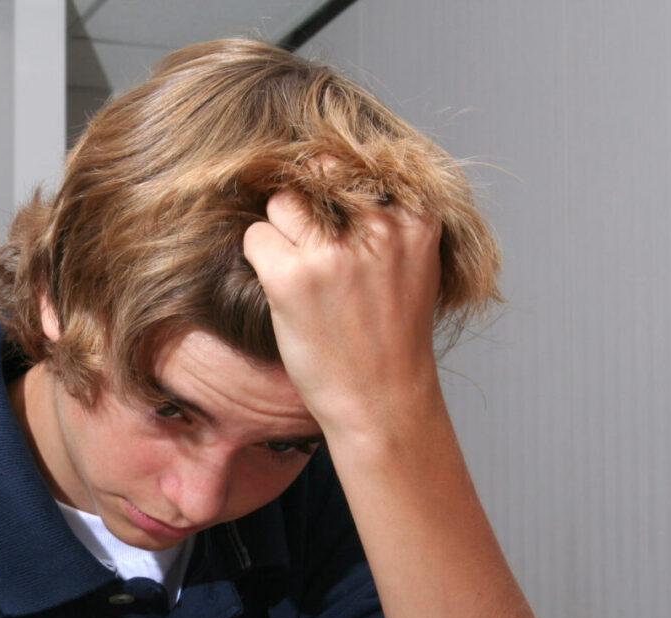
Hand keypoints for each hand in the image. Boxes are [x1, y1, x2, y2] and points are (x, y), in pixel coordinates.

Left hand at [242, 188, 442, 437]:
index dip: (338, 188)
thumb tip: (330, 171)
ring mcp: (333, 251)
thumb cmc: (392, 336)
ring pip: (283, 203)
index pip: (359, 165)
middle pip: (317, 178)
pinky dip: (259, 258)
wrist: (383, 401)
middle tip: (313, 249)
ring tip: (301, 272)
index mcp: (415, 219)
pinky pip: (255, 236)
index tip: (337, 218)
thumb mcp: (412, 263)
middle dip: (308, 208)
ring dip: (281, 232)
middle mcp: (377, 227)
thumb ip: (387, 218)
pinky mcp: (291, 277)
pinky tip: (283, 289)